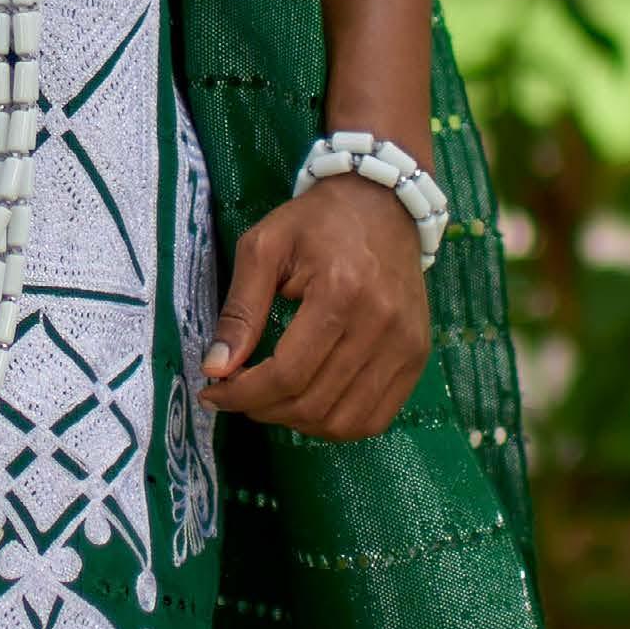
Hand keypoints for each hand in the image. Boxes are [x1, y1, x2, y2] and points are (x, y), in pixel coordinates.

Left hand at [200, 176, 430, 441]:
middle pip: (313, 403)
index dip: (243, 394)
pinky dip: (336, 425)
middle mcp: (382, 325)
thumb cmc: (316, 222)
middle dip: (262, 410)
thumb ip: (240, 309)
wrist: (382, 203)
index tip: (213, 393)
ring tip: (270, 401)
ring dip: (297, 423)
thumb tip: (216, 368)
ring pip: (344, 422)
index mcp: (341, 293)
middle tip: (236, 396)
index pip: (287, 373)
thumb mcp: (264, 247)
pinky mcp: (416, 356)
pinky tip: (309, 405)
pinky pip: (376, 418)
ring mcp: (406, 345)